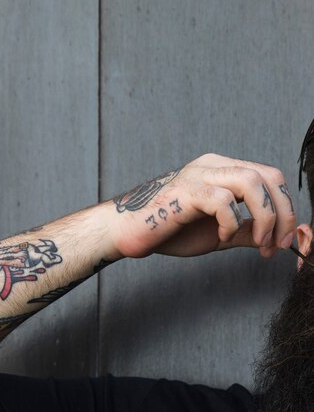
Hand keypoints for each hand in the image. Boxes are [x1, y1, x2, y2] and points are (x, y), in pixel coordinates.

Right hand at [108, 153, 296, 258]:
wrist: (125, 232)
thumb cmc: (165, 230)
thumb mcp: (217, 233)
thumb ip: (245, 232)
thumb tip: (274, 240)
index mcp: (222, 171)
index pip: (270, 177)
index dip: (286, 209)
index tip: (283, 242)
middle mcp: (213, 166)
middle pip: (269, 176)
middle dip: (284, 214)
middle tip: (279, 245)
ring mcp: (199, 175)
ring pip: (252, 182)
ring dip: (265, 217)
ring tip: (259, 243)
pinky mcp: (186, 191)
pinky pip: (223, 201)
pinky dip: (231, 223)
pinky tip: (221, 236)